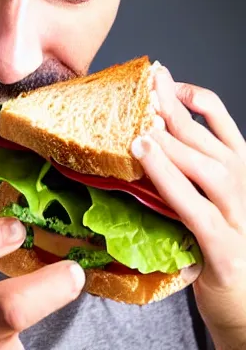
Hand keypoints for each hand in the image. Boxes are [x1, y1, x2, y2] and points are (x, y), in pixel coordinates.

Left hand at [131, 66, 245, 349]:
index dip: (191, 95)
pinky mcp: (224, 249)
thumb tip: (143, 134)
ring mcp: (238, 217)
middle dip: (174, 111)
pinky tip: (149, 163)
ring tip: (143, 128)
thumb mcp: (206, 195)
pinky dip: (172, 184)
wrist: (245, 300)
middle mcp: (242, 185)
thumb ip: (185, 167)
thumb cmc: (218, 241)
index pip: (219, 120)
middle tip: (146, 89)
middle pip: (207, 140)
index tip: (161, 78)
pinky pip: (196, 211)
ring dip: (173, 146)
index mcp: (237, 168)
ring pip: (207, 170)